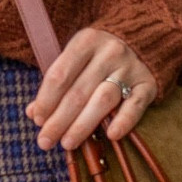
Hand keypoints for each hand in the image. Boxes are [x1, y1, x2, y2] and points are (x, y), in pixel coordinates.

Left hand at [26, 27, 157, 153]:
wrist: (144, 38)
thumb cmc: (99, 54)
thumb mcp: (77, 58)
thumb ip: (56, 83)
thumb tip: (33, 113)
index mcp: (86, 41)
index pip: (60, 74)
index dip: (46, 100)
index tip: (37, 120)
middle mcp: (109, 52)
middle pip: (78, 91)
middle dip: (59, 120)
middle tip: (45, 141)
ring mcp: (130, 68)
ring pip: (103, 100)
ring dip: (82, 125)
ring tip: (67, 143)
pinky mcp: (147, 84)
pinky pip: (135, 105)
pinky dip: (124, 121)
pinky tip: (111, 135)